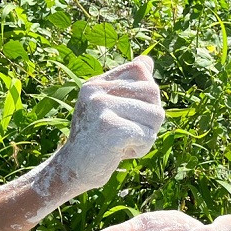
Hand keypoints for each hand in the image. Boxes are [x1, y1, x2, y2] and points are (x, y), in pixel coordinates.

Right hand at [48, 56, 163, 196]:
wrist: (74, 170)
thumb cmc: (98, 141)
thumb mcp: (111, 108)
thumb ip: (129, 86)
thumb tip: (147, 60)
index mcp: (96, 83)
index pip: (140, 69)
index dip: (146, 95)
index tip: (128, 113)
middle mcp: (96, 90)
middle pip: (153, 92)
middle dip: (150, 118)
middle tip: (127, 133)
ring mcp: (100, 107)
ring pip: (155, 115)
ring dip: (147, 136)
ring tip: (123, 143)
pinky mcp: (109, 128)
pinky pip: (147, 135)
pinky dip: (141, 148)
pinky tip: (120, 152)